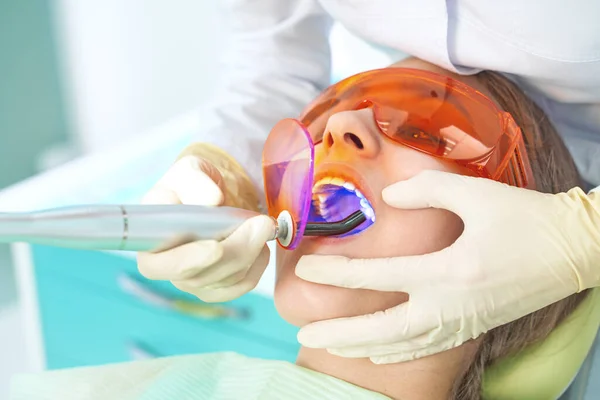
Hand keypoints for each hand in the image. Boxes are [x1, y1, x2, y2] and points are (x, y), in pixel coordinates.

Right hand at [137, 155, 273, 301]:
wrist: (215, 197)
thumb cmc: (196, 184)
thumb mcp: (191, 170)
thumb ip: (195, 181)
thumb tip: (210, 200)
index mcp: (149, 237)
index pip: (155, 265)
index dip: (185, 261)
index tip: (216, 246)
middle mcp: (165, 266)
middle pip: (198, 276)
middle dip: (235, 252)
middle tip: (261, 224)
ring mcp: (190, 280)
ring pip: (223, 281)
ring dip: (250, 253)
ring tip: (263, 225)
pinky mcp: (214, 287)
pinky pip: (240, 286)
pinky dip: (257, 265)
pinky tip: (260, 245)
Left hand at [295, 170, 599, 362]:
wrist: (575, 250)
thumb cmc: (527, 218)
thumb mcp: (476, 194)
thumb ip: (426, 191)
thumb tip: (387, 197)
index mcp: (448, 272)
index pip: (378, 277)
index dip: (338, 274)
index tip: (307, 270)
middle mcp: (450, 306)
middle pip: (383, 330)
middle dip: (340, 335)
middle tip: (303, 336)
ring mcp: (462, 322)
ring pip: (402, 346)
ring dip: (362, 348)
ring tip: (332, 347)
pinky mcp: (472, 327)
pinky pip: (426, 348)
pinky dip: (397, 353)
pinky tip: (379, 353)